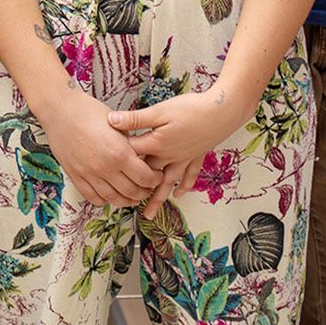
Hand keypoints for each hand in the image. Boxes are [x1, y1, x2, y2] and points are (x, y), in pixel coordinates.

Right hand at [34, 85, 158, 209]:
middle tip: (147, 187)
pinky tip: (110, 195)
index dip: (155, 179)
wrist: (60, 110)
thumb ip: (130, 144)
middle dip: (144, 192)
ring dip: (126, 200)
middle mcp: (105, 167)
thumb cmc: (89, 111)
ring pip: (114, 199)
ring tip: (132, 196)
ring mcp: (89, 174)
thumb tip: (142, 157)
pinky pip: (93, 198)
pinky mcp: (75, 176)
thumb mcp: (117, 125)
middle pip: (132, 192)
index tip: (156, 175)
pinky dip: (104, 201)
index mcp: (119, 152)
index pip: (145, 178)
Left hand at [106, 87, 248, 217]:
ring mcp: (183, 159)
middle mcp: (169, 156)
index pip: (132, 153)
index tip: (103, 158)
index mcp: (157, 144)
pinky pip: (189, 176)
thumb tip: (111, 122)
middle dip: (134, 188)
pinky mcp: (196, 156)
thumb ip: (136, 119)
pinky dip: (184, 186)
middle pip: (147, 176)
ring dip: (157, 198)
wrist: (221, 113)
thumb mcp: (160, 110)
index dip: (118, 154)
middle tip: (121, 203)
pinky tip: (180, 195)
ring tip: (149, 215)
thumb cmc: (191, 109)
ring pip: (167, 183)